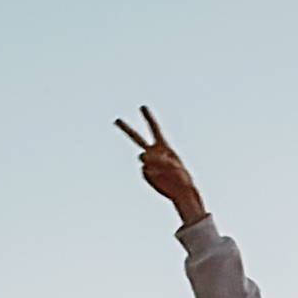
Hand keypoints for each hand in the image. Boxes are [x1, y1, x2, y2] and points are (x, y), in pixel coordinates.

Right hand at [114, 106, 204, 223]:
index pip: (154, 129)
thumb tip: (141, 156)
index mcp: (163, 146)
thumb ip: (156, 158)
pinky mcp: (146, 173)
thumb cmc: (182, 177)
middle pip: (137, 138)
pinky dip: (151, 173)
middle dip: (126, 129)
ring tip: (162, 169)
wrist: (180, 191)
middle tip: (116, 120)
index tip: (142, 107)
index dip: (148, 117)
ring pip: (141, 156)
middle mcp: (154, 152)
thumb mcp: (173, 166)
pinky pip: (144, 170)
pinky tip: (160, 178)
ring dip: (150, 160)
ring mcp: (148, 162)